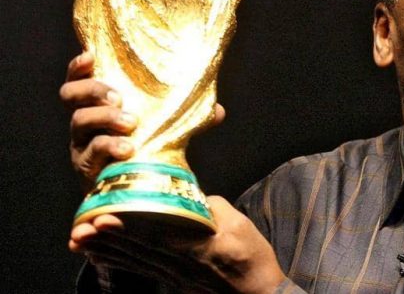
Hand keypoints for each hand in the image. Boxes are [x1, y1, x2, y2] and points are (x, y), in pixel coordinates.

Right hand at [60, 52, 225, 188]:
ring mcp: (81, 144)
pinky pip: (90, 152)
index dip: (79, 66)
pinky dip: (109, 146)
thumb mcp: (168, 128)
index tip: (91, 56)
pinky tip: (127, 149)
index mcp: (99, 104)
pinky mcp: (85, 166)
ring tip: (131, 123)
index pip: (80, 78)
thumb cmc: (148, 149)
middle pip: (70, 95)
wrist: (139, 190)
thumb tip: (218, 111)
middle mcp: (84, 120)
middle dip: (93, 91)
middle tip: (119, 98)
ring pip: (79, 121)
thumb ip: (189, 117)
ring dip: (104, 118)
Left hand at [70, 196, 285, 293]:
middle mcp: (180, 263)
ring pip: (134, 259)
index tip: (104, 217)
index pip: (156, 235)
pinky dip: (118, 261)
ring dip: (106, 249)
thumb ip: (211, 207)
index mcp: (197, 246)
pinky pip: (140, 269)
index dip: (128, 227)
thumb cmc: (251, 258)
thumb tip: (190, 195)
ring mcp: (174, 274)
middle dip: (108, 237)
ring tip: (80, 239)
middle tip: (81, 226)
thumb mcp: (238, 224)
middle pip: (138, 248)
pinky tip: (99, 255)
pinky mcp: (172, 280)